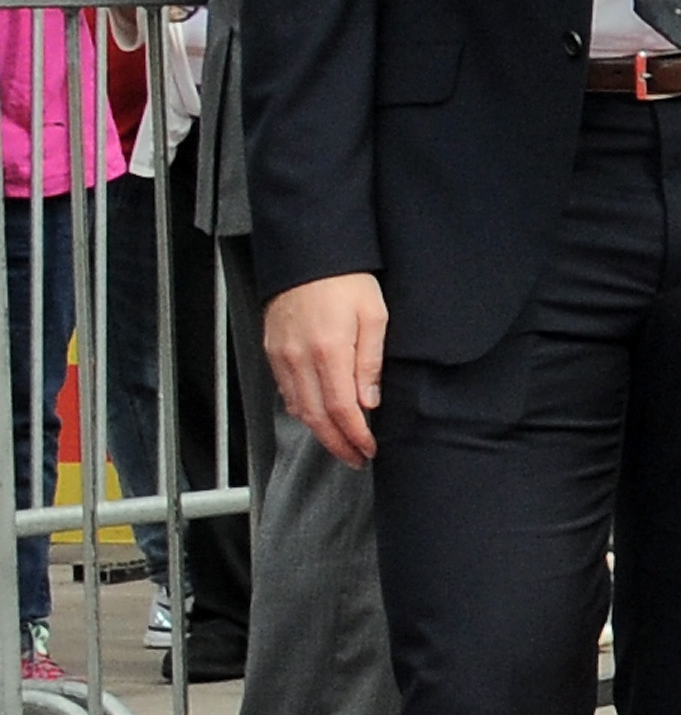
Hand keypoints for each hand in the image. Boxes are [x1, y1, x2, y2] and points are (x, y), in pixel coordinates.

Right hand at [265, 273, 388, 466]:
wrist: (308, 256)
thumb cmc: (346, 281)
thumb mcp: (374, 316)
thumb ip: (370, 362)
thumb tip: (368, 401)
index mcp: (329, 351)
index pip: (341, 409)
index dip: (355, 436)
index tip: (368, 449)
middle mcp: (299, 358)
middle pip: (316, 417)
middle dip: (337, 444)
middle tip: (356, 458)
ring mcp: (282, 356)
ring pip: (298, 408)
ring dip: (319, 432)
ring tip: (341, 444)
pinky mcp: (272, 351)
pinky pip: (286, 391)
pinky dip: (303, 410)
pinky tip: (319, 416)